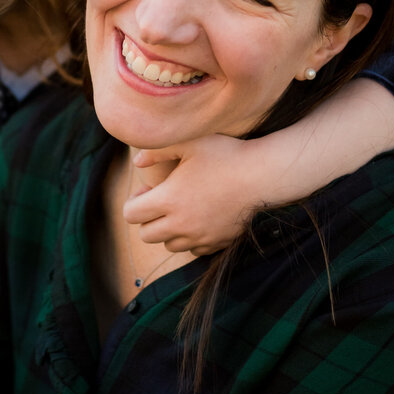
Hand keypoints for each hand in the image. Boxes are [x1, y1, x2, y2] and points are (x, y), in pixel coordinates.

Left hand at [124, 136, 259, 254]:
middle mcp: (181, 224)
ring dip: (168, 230)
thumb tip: (137, 162)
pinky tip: (199, 219)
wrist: (263, 176)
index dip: (133, 202)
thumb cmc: (226, 154)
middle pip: (146, 235)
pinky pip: (192, 250)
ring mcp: (200, 237)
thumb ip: (157, 150)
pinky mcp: (216, 243)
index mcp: (168, 200)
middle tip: (162, 200)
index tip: (149, 190)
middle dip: (147, 219)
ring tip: (181, 210)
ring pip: (168, 245)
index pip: (130, 215)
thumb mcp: (191, 143)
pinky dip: (190, 239)